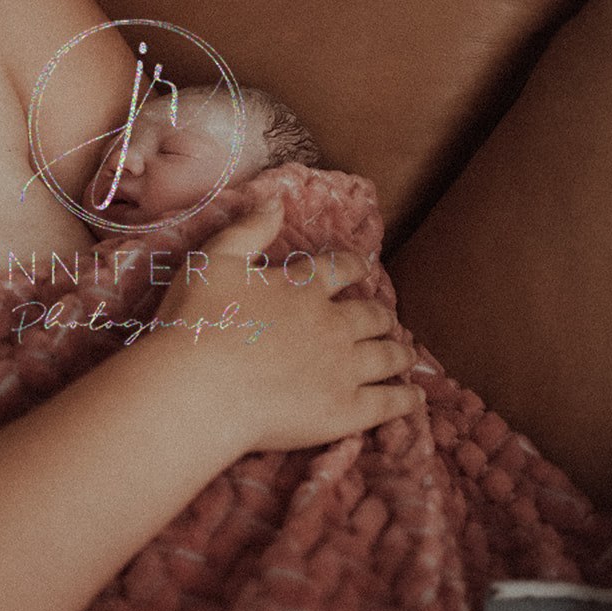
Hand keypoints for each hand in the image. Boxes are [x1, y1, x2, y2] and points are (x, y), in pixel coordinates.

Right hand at [147, 197, 421, 452]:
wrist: (199, 387)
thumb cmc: (197, 322)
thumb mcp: (214, 260)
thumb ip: (249, 229)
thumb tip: (276, 199)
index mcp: (303, 287)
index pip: (340, 269)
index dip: (354, 267)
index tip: (363, 268)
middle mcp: (332, 323)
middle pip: (370, 315)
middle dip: (379, 315)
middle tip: (384, 318)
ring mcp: (343, 368)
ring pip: (386, 355)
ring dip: (399, 352)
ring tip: (406, 354)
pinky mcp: (346, 410)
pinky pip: (387, 402)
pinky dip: (405, 399)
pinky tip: (414, 398)